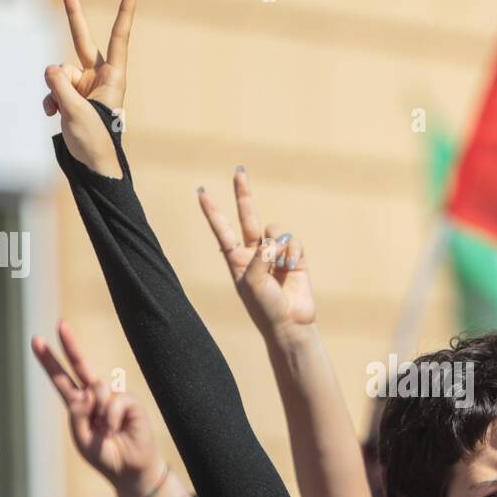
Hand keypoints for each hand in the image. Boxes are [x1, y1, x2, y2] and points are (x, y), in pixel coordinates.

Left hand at [31, 320, 162, 496]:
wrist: (131, 469)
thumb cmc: (105, 455)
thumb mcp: (82, 439)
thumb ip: (78, 415)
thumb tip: (88, 391)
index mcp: (79, 404)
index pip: (61, 379)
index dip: (49, 360)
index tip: (36, 340)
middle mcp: (96, 396)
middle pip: (81, 366)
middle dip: (70, 345)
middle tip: (61, 324)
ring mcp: (114, 396)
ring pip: (97, 389)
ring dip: (100, 414)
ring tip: (108, 432)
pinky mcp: (130, 400)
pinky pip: (114, 401)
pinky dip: (112, 418)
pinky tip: (117, 429)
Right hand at [43, 0, 135, 178]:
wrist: (93, 168)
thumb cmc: (95, 142)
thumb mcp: (77, 112)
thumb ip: (60, 85)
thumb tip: (50, 69)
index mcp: (113, 79)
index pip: (118, 40)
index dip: (124, 15)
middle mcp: (99, 79)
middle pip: (82, 42)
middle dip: (73, 20)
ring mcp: (84, 87)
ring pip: (59, 72)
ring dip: (53, 89)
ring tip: (58, 110)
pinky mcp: (72, 97)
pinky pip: (53, 86)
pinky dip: (50, 98)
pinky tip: (52, 114)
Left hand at [196, 171, 315, 342]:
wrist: (290, 325)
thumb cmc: (265, 308)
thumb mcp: (252, 283)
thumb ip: (259, 257)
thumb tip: (275, 240)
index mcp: (237, 260)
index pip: (222, 230)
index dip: (212, 211)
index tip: (200, 192)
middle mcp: (255, 253)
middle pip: (248, 217)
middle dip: (244, 194)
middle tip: (239, 171)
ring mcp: (276, 254)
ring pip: (275, 231)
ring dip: (278, 246)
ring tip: (279, 267)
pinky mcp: (296, 257)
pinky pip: (293, 241)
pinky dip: (293, 252)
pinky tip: (291, 267)